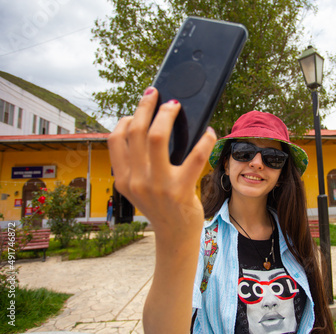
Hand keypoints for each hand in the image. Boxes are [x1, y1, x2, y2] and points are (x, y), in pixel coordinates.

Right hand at [107, 87, 216, 240]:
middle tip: (156, 94)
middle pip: (136, 131)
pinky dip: (204, 141)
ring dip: (167, 115)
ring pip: (157, 137)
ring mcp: (157, 186)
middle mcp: (137, 181)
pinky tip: (209, 133)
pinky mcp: (180, 190)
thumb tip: (152, 127)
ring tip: (175, 106)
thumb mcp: (141, 188)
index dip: (126, 119)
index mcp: (124, 179)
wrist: (174, 237)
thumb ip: (139, 165)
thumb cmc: (161, 207)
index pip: (115, 140)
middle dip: (146, 106)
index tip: (138, 110)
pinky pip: (195, 157)